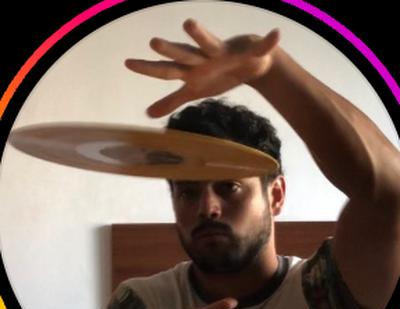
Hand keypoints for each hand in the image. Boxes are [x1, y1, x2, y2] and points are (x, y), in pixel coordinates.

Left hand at [125, 19, 279, 117]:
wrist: (244, 65)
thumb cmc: (216, 76)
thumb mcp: (192, 91)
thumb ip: (170, 101)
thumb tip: (147, 114)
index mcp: (191, 70)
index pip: (166, 70)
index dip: (148, 68)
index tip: (127, 63)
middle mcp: (203, 58)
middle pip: (183, 55)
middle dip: (170, 49)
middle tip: (153, 43)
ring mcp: (223, 53)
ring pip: (209, 43)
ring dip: (199, 35)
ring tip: (188, 24)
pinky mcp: (247, 52)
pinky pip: (259, 47)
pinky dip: (268, 42)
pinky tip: (276, 35)